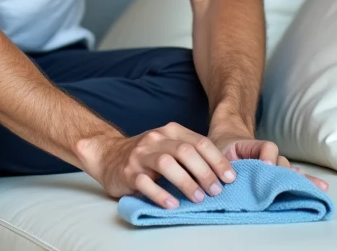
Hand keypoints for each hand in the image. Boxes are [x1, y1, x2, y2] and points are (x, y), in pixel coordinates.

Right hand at [81, 122, 237, 209]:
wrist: (107, 155)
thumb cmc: (146, 155)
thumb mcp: (168, 146)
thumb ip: (190, 153)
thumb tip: (222, 172)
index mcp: (170, 131)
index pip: (199, 142)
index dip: (217, 160)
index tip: (229, 178)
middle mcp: (155, 139)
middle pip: (185, 151)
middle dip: (205, 172)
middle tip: (216, 191)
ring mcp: (140, 155)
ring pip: (166, 163)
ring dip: (186, 182)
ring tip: (198, 198)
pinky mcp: (128, 172)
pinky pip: (145, 182)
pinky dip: (160, 194)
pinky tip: (172, 204)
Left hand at [208, 125, 328, 190]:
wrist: (226, 140)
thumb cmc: (221, 148)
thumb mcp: (218, 151)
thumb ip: (225, 162)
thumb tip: (231, 179)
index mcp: (253, 147)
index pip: (267, 148)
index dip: (268, 157)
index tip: (267, 166)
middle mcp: (268, 157)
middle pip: (283, 164)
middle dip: (292, 175)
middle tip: (304, 183)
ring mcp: (274, 166)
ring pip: (288, 172)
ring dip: (301, 181)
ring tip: (319, 188)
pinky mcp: (274, 176)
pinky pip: (290, 178)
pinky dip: (303, 183)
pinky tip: (320, 188)